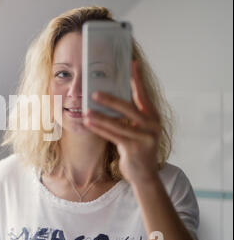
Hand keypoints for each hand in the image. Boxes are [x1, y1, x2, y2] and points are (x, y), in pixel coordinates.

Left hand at [83, 61, 161, 185]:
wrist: (145, 175)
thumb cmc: (137, 149)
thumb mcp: (137, 130)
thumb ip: (130, 117)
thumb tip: (111, 99)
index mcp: (153, 117)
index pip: (144, 94)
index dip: (138, 79)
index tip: (132, 63)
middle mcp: (152, 125)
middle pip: (130, 108)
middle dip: (111, 99)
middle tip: (94, 92)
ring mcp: (144, 138)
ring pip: (118, 123)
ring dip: (100, 116)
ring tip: (85, 110)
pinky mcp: (134, 149)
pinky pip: (113, 135)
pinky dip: (99, 129)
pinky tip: (88, 123)